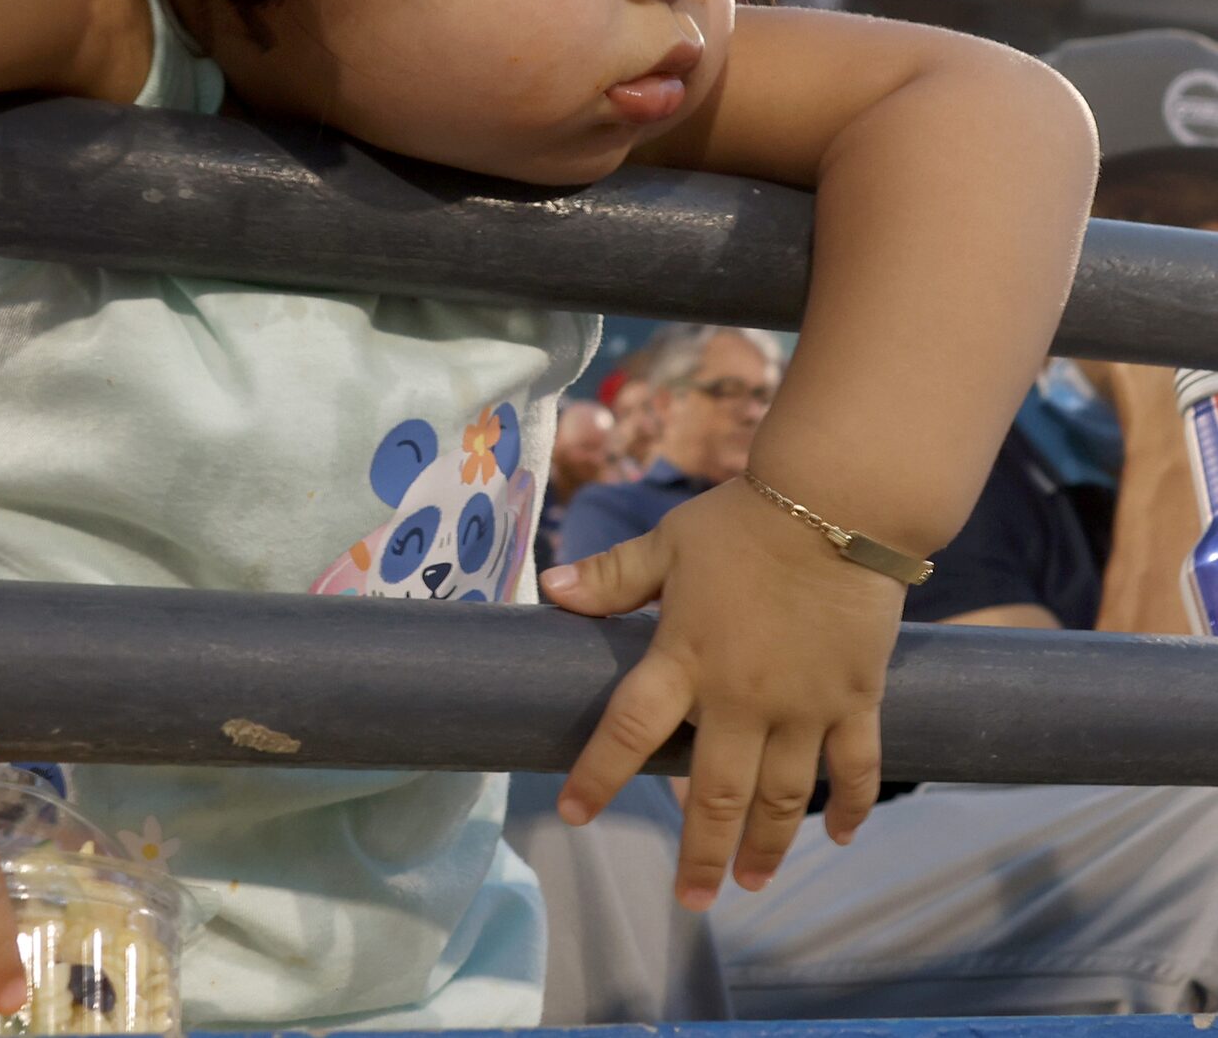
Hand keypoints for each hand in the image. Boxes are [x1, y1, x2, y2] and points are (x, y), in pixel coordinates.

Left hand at [540, 480, 902, 906]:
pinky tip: (841, 839)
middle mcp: (743, 698)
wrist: (839, 507)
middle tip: (692, 900)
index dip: (598, 776)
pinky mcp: (857, 700)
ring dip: (769, 847)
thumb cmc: (743, 523)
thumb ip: (611, 578)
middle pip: (716, 795)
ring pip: (784, 798)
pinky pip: (857, 768)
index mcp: (684, 659)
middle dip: (702, 853)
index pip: (628, 731)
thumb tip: (551, 592)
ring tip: (752, 884)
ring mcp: (805, 706)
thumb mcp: (666, 545)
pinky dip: (851, 808)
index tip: (574, 814)